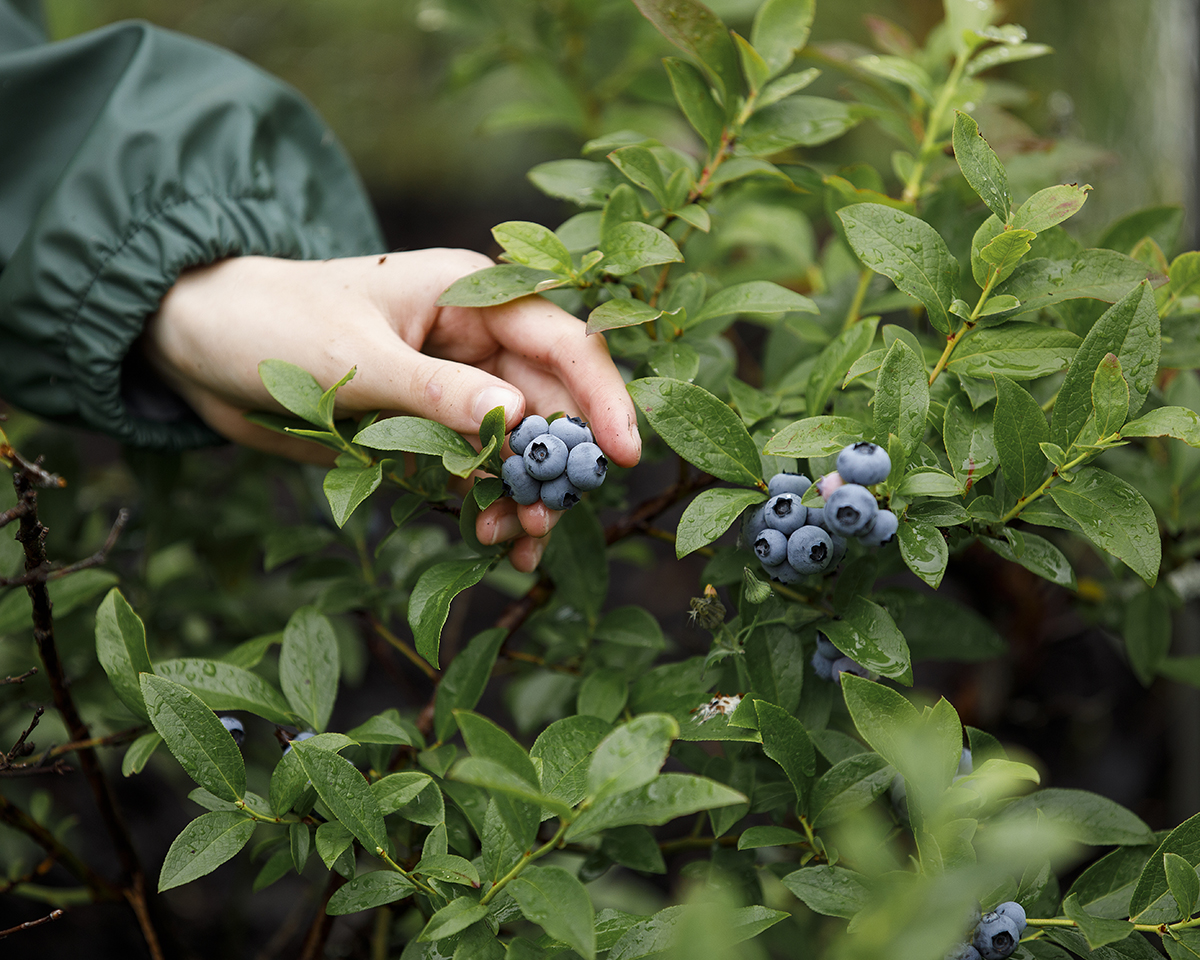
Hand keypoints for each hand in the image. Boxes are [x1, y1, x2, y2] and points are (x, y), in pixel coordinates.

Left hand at [144, 250, 640, 570]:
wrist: (198, 346)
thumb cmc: (270, 325)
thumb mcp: (354, 357)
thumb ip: (436, 390)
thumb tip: (520, 418)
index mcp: (470, 296)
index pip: (562, 340)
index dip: (601, 396)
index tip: (623, 456)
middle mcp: (474, 340)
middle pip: (551, 403)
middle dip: (557, 464)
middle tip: (545, 520)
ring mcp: (453, 388)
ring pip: (519, 445)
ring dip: (523, 493)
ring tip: (511, 541)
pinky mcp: (427, 430)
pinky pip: (477, 470)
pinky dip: (487, 504)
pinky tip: (488, 540)